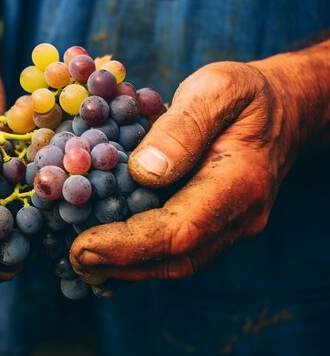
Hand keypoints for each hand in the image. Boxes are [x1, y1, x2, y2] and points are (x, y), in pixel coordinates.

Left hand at [70, 61, 295, 281]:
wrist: (282, 109)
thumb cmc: (246, 94)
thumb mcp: (216, 89)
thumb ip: (183, 127)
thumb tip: (144, 170)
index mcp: (241, 182)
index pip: (181, 230)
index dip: (128, 244)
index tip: (83, 244)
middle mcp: (240, 215)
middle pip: (176, 258)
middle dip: (119, 263)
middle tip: (73, 255)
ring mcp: (230, 225)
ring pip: (177, 262)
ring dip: (126, 266)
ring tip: (81, 257)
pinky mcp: (217, 224)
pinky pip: (178, 250)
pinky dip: (140, 255)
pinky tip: (107, 249)